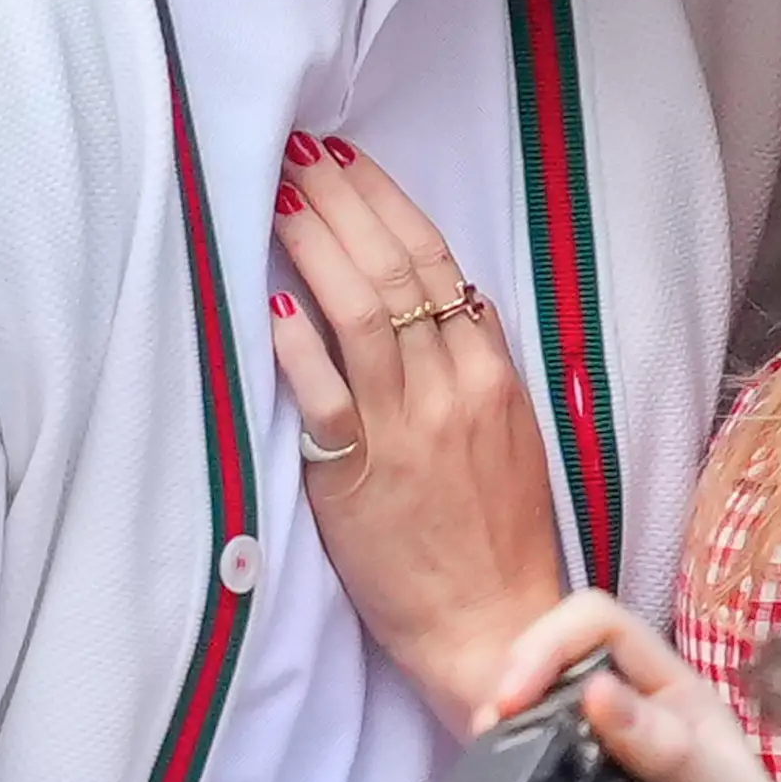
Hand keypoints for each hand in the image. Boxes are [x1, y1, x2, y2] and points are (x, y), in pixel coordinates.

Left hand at [264, 136, 569, 722]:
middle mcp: (454, 390)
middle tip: (298, 155)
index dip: (388, 205)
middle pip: (397, 270)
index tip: (349, 163)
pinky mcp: (362, 477)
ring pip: (362, 314)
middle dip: (344, 203)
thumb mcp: (509, 437)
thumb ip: (474, 368)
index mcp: (492, 375)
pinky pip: (326, 398)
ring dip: (315, 247)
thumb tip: (441, 302)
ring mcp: (408, 430)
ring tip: (277, 198)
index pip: (439, 263)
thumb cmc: (498, 538)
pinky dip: (298, 346)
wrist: (495, 626)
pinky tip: (271, 304)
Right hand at [485, 593, 780, 781]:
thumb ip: (680, 754)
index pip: (600, 626)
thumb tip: (597, 694)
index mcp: (674, 700)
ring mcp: (590, 771)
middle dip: (506, 690)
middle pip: (546, 666)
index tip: (514, 699)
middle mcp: (628, 722)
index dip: (549, 643)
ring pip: (522, 726)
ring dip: (495, 746)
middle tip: (487, 737)